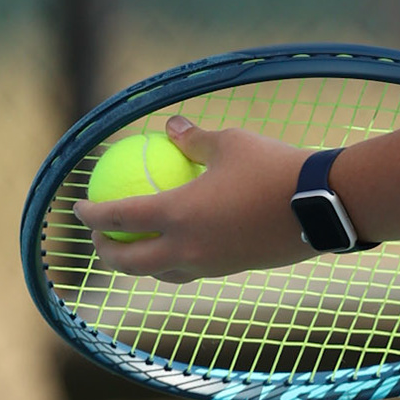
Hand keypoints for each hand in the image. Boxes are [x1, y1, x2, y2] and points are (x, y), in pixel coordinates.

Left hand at [75, 116, 317, 284]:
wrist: (322, 205)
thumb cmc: (273, 167)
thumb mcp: (232, 142)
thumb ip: (195, 138)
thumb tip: (170, 126)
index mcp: (177, 214)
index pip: (118, 218)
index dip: (92, 214)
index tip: (78, 206)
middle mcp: (186, 248)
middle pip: (128, 262)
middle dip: (105, 252)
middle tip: (99, 235)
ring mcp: (209, 265)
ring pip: (158, 274)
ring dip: (138, 264)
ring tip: (135, 248)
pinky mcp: (230, 270)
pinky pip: (189, 272)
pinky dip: (172, 263)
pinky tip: (180, 247)